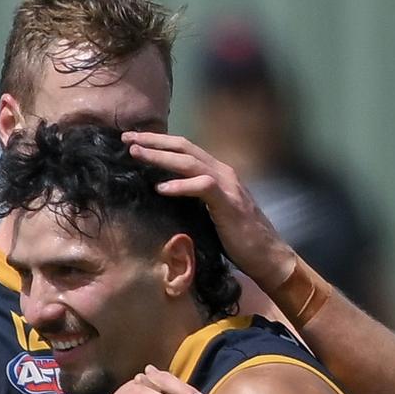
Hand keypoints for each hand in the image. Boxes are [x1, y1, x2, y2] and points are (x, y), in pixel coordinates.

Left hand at [122, 131, 295, 286]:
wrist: (268, 256)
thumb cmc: (237, 238)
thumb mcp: (208, 212)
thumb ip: (191, 198)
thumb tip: (161, 193)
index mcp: (216, 172)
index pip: (183, 149)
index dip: (157, 142)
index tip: (132, 140)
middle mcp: (222, 172)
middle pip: (183, 147)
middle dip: (153, 141)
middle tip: (126, 137)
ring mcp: (228, 186)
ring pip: (190, 161)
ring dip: (160, 156)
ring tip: (135, 154)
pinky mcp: (229, 203)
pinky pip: (203, 187)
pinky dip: (180, 186)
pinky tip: (160, 188)